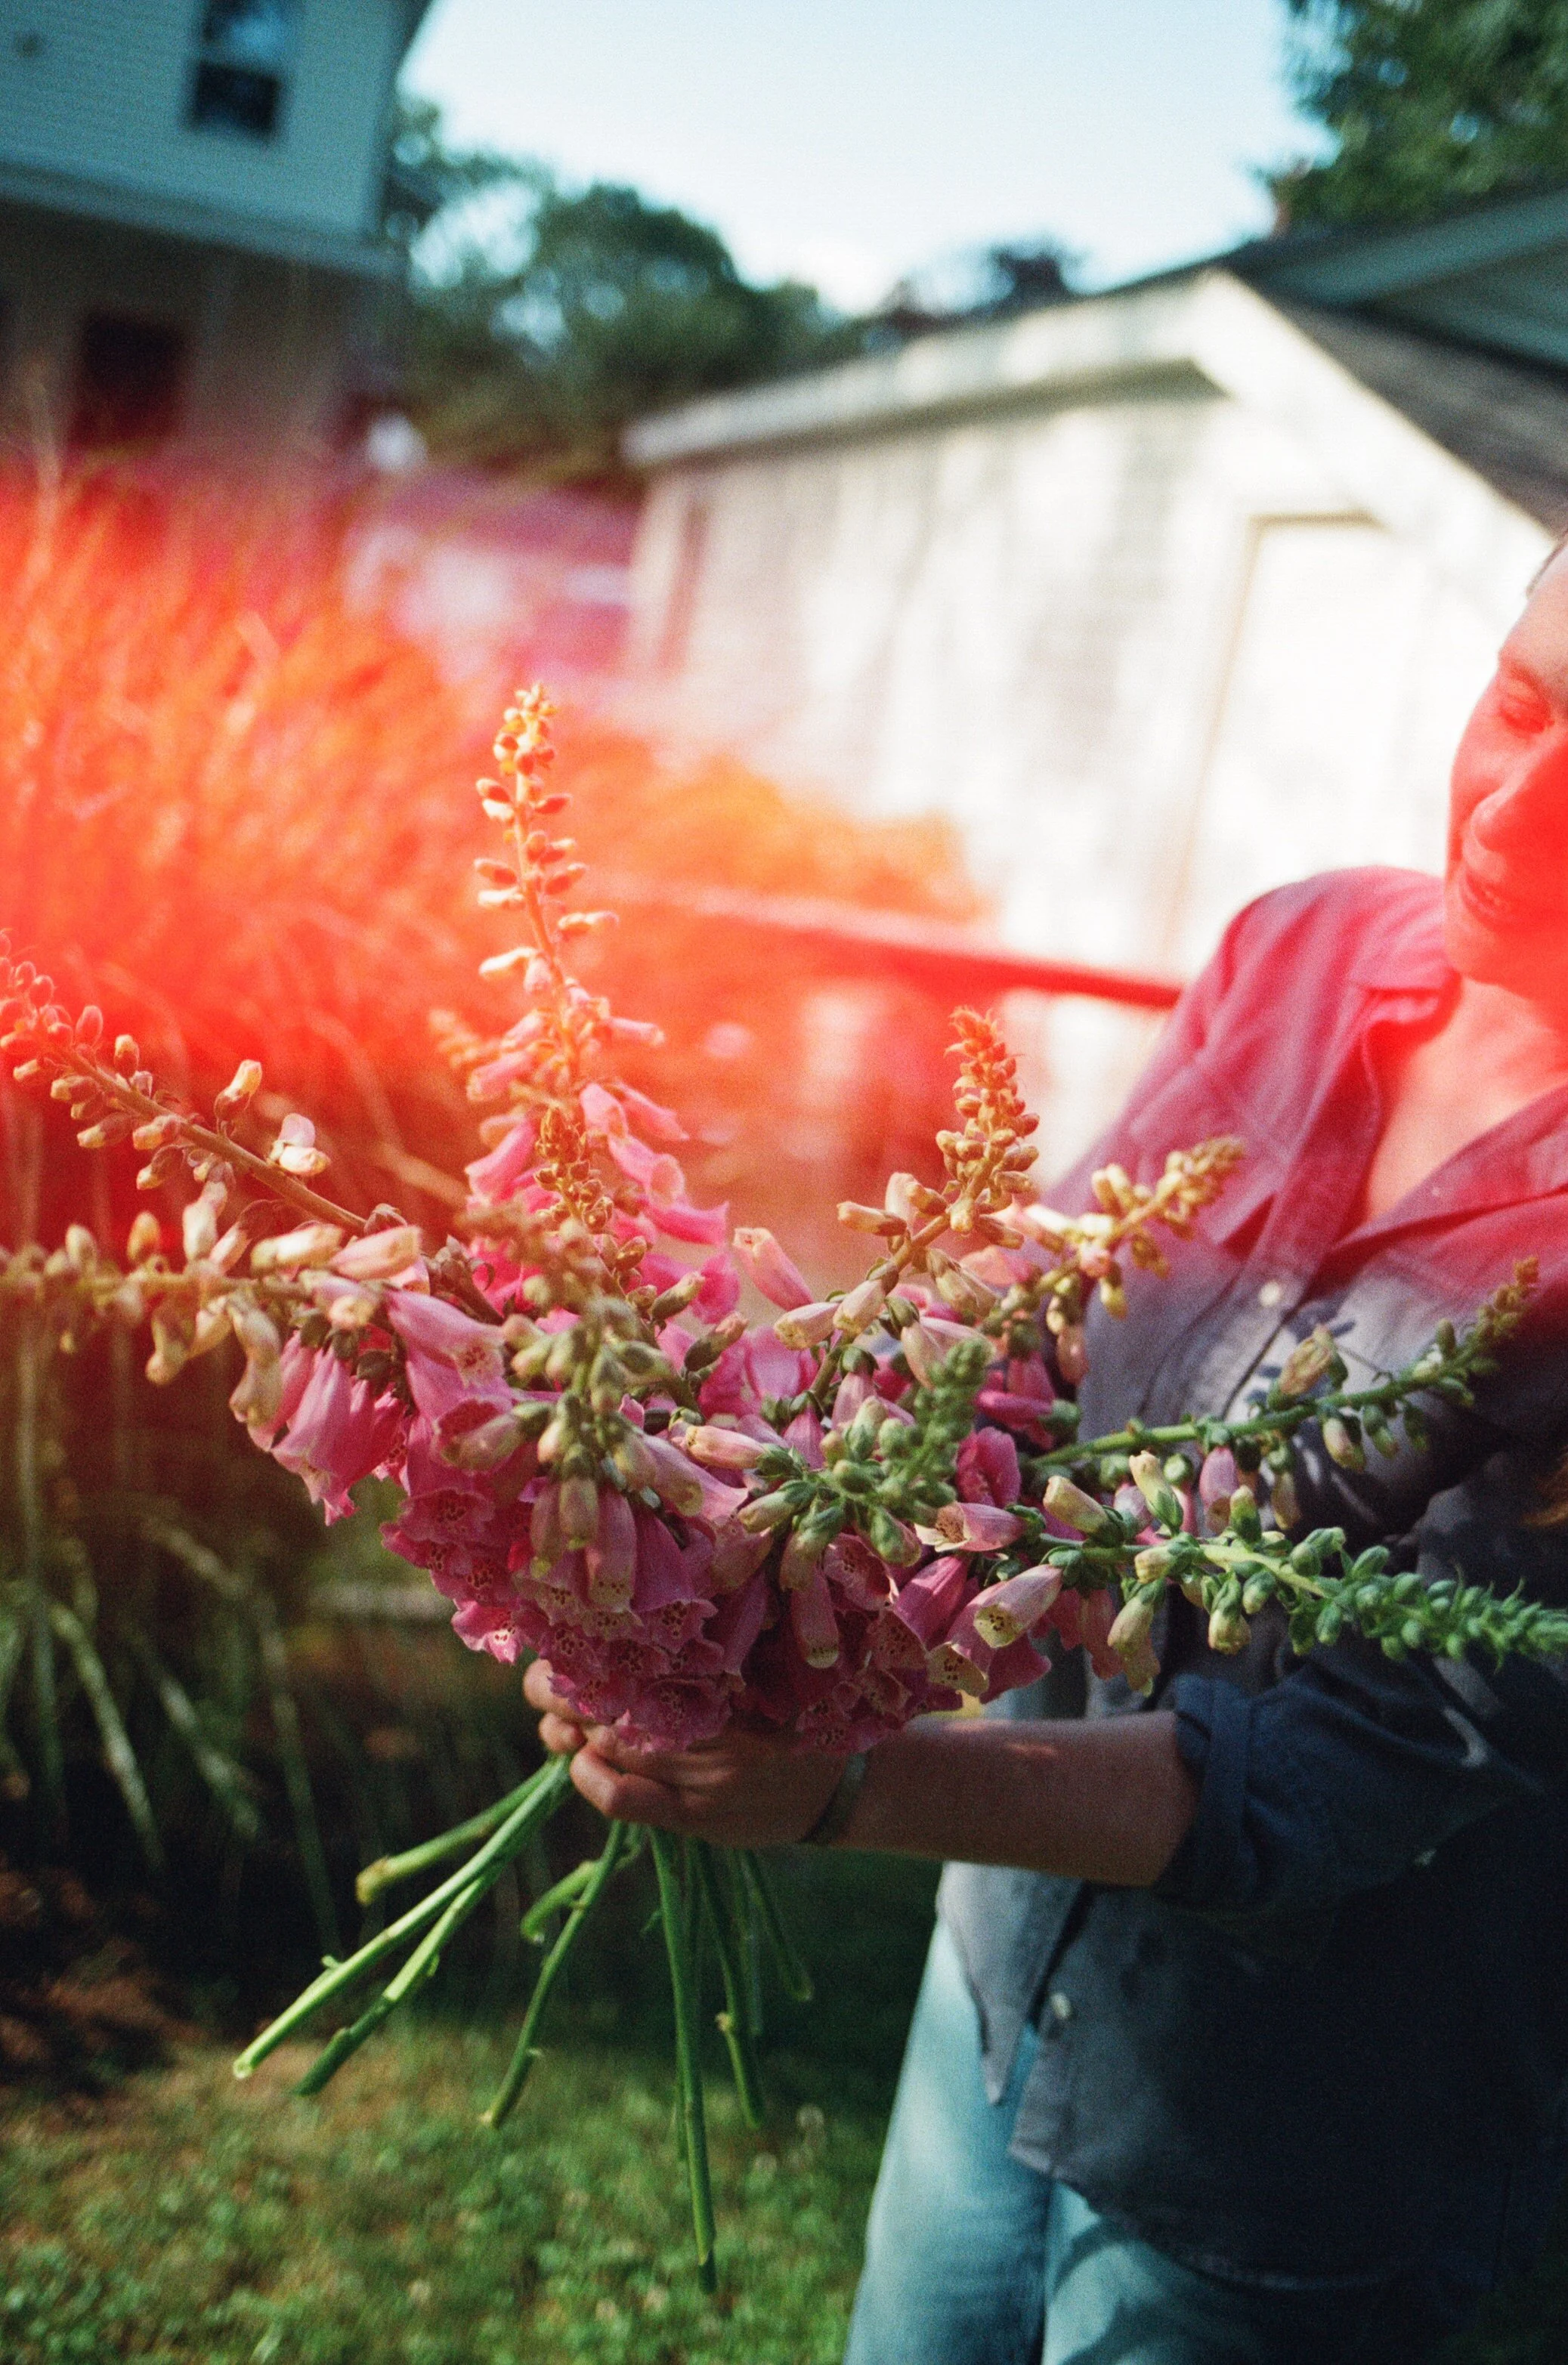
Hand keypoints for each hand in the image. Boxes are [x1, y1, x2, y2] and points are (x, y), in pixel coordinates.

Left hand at [522, 1658, 848, 1846]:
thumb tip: (619, 1631)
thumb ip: (703, 1650)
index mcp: (728, 1669)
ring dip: (568, 1730)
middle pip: (613, 1696)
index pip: (637, 1649)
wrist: (845, 1783)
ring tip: (557, 1719)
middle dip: (565, 1688)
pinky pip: (625, 1798)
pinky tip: (579, 1761)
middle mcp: (714, 1717)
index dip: (587, 1645)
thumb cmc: (793, 1709)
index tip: (564, 1637)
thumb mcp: (761, 1664)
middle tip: (546, 1680)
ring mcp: (704, 1770)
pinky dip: (590, 1778)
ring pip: (610, 1744)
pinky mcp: (698, 1815)